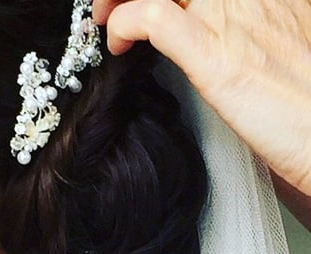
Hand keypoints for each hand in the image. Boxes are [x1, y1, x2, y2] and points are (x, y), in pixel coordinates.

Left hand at [92, 0, 310, 199]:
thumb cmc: (306, 101)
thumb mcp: (279, 41)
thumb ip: (245, 24)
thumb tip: (209, 27)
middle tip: (109, 6)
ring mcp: (231, 15)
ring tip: (106, 21)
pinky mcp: (213, 52)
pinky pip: (153, 18)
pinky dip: (124, 24)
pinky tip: (120, 45)